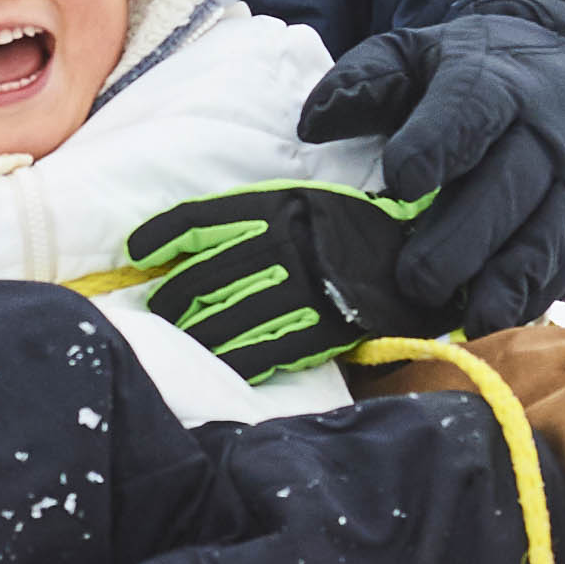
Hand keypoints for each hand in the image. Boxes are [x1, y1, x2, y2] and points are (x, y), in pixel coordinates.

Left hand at [120, 184, 434, 382]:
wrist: (427, 256)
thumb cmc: (359, 226)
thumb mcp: (308, 199)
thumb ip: (258, 212)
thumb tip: (194, 233)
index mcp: (281, 206)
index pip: (203, 220)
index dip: (164, 236)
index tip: (138, 250)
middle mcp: (287, 246)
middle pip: (207, 278)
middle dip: (175, 298)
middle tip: (157, 311)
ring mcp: (304, 290)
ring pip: (228, 318)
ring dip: (195, 334)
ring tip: (178, 340)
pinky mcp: (323, 330)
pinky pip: (265, 351)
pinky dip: (234, 360)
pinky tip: (217, 364)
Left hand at [293, 0, 564, 333]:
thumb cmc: (470, 78)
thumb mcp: (415, 57)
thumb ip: (364, 82)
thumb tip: (313, 126)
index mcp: (494, 84)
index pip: (469, 114)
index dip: (434, 148)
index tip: (398, 181)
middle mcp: (546, 134)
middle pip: (507, 190)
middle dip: (460, 242)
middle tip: (413, 280)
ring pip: (544, 239)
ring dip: (500, 286)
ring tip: (460, 321)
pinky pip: (564, 272)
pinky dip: (528, 301)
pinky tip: (489, 321)